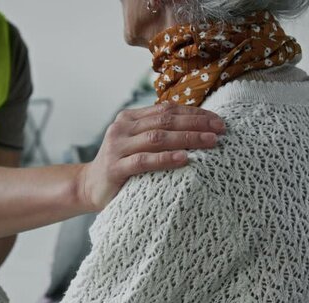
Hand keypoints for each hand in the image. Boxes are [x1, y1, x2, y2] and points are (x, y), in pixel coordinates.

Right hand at [79, 103, 224, 210]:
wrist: (89, 187)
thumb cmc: (121, 166)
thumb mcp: (137, 143)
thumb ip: (157, 132)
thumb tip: (197, 125)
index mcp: (129, 118)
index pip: (166, 110)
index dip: (194, 113)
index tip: (217, 121)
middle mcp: (122, 128)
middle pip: (165, 121)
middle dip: (196, 124)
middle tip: (220, 130)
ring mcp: (117, 147)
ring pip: (157, 138)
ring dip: (187, 138)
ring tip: (210, 142)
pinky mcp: (114, 168)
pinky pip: (143, 161)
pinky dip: (166, 158)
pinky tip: (184, 159)